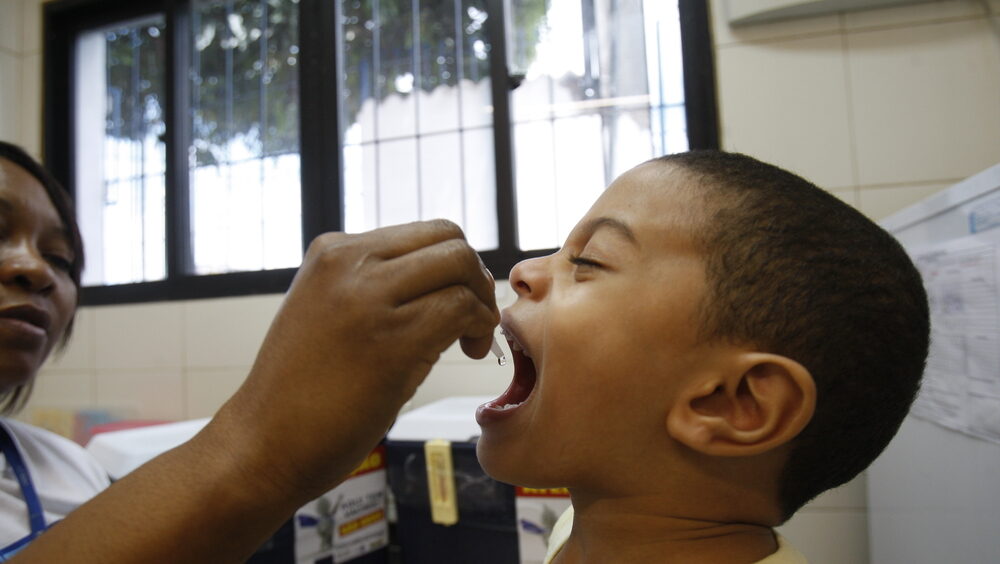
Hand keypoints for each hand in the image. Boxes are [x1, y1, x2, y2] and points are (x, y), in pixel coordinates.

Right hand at [209, 220, 499, 500]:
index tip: (459, 301)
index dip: (457, 265)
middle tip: (474, 319)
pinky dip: (479, 327)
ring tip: (471, 341)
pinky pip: (459, 309)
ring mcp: (368, 299)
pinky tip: (469, 351)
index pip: (425, 233)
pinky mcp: (390, 340)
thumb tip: (444, 281)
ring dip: (481, 304)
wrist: (262, 443)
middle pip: (449, 239)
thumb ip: (374, 286)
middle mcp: (349, 263)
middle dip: (475, 277)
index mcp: (333, 252)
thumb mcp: (328, 311)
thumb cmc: (302, 390)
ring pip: (460, 267)